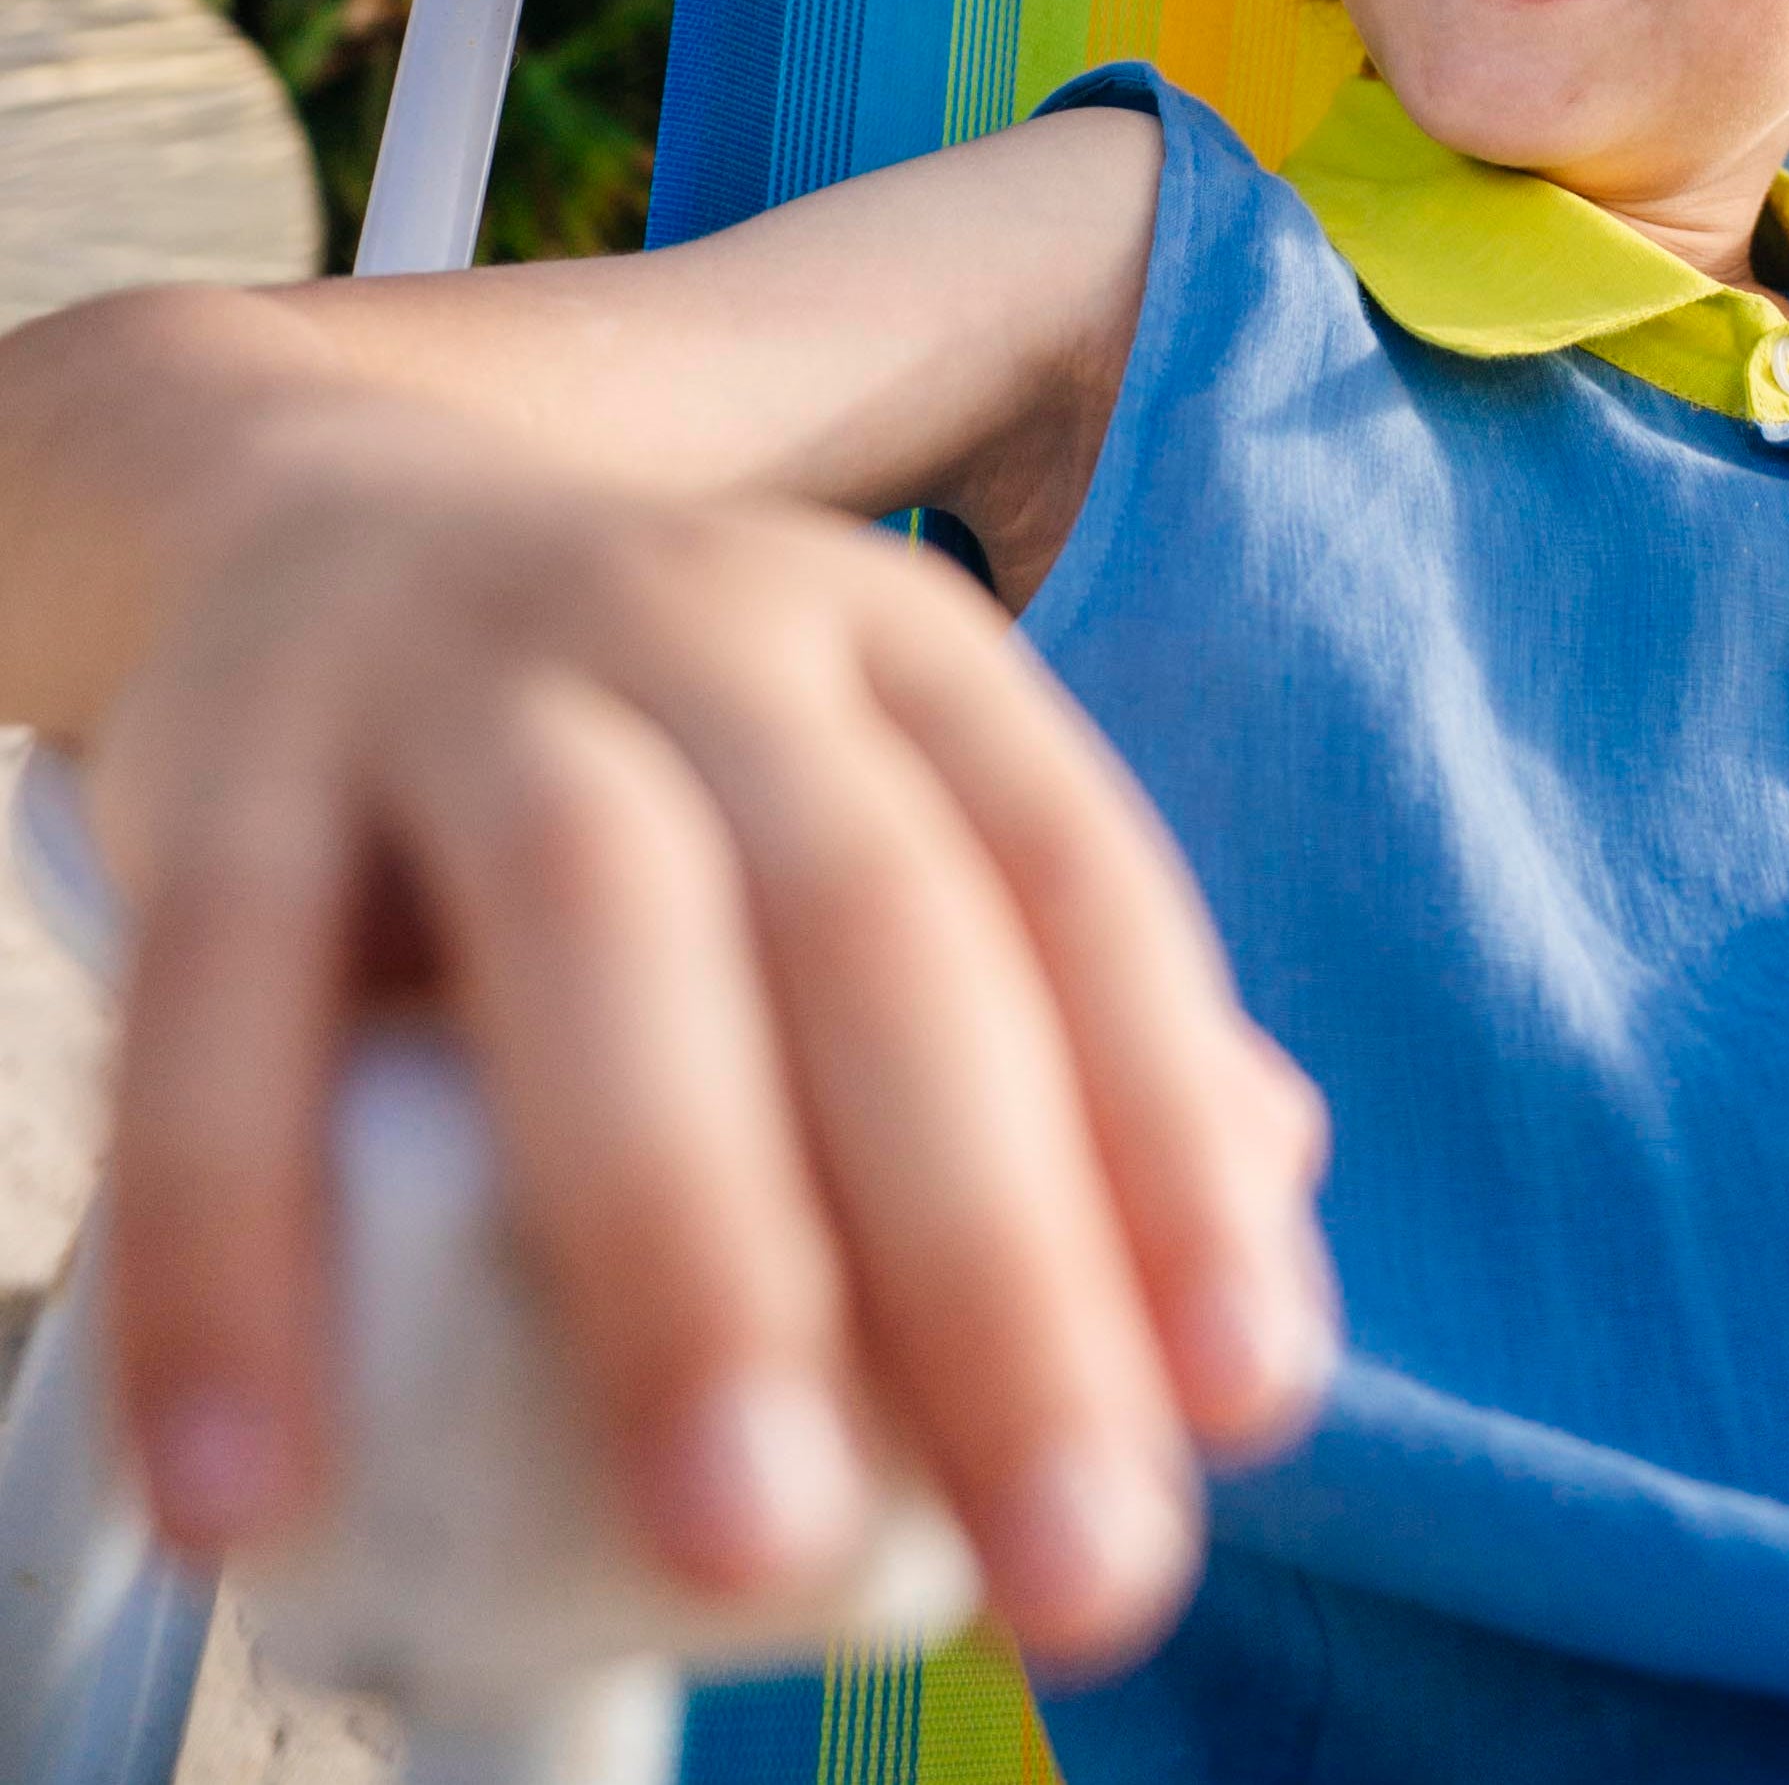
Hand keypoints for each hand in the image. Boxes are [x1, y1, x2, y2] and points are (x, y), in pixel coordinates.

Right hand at [88, 481, 1333, 1676]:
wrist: (314, 530)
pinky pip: (228, 1003)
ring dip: (682, 1235)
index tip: (1251, 1400)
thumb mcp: (851, 827)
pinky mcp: (233, 759)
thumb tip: (1264, 1209)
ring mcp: (470, 675)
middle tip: (1072, 1555)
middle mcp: (717, 629)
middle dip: (989, 1248)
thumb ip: (1036, 1016)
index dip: (1170, 1130)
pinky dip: (231, 1246)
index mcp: (905, 657)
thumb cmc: (645, 776)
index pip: (1076, 883)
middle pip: (879, 920)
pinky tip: (257, 1486)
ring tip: (740, 1546)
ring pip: (599, 920)